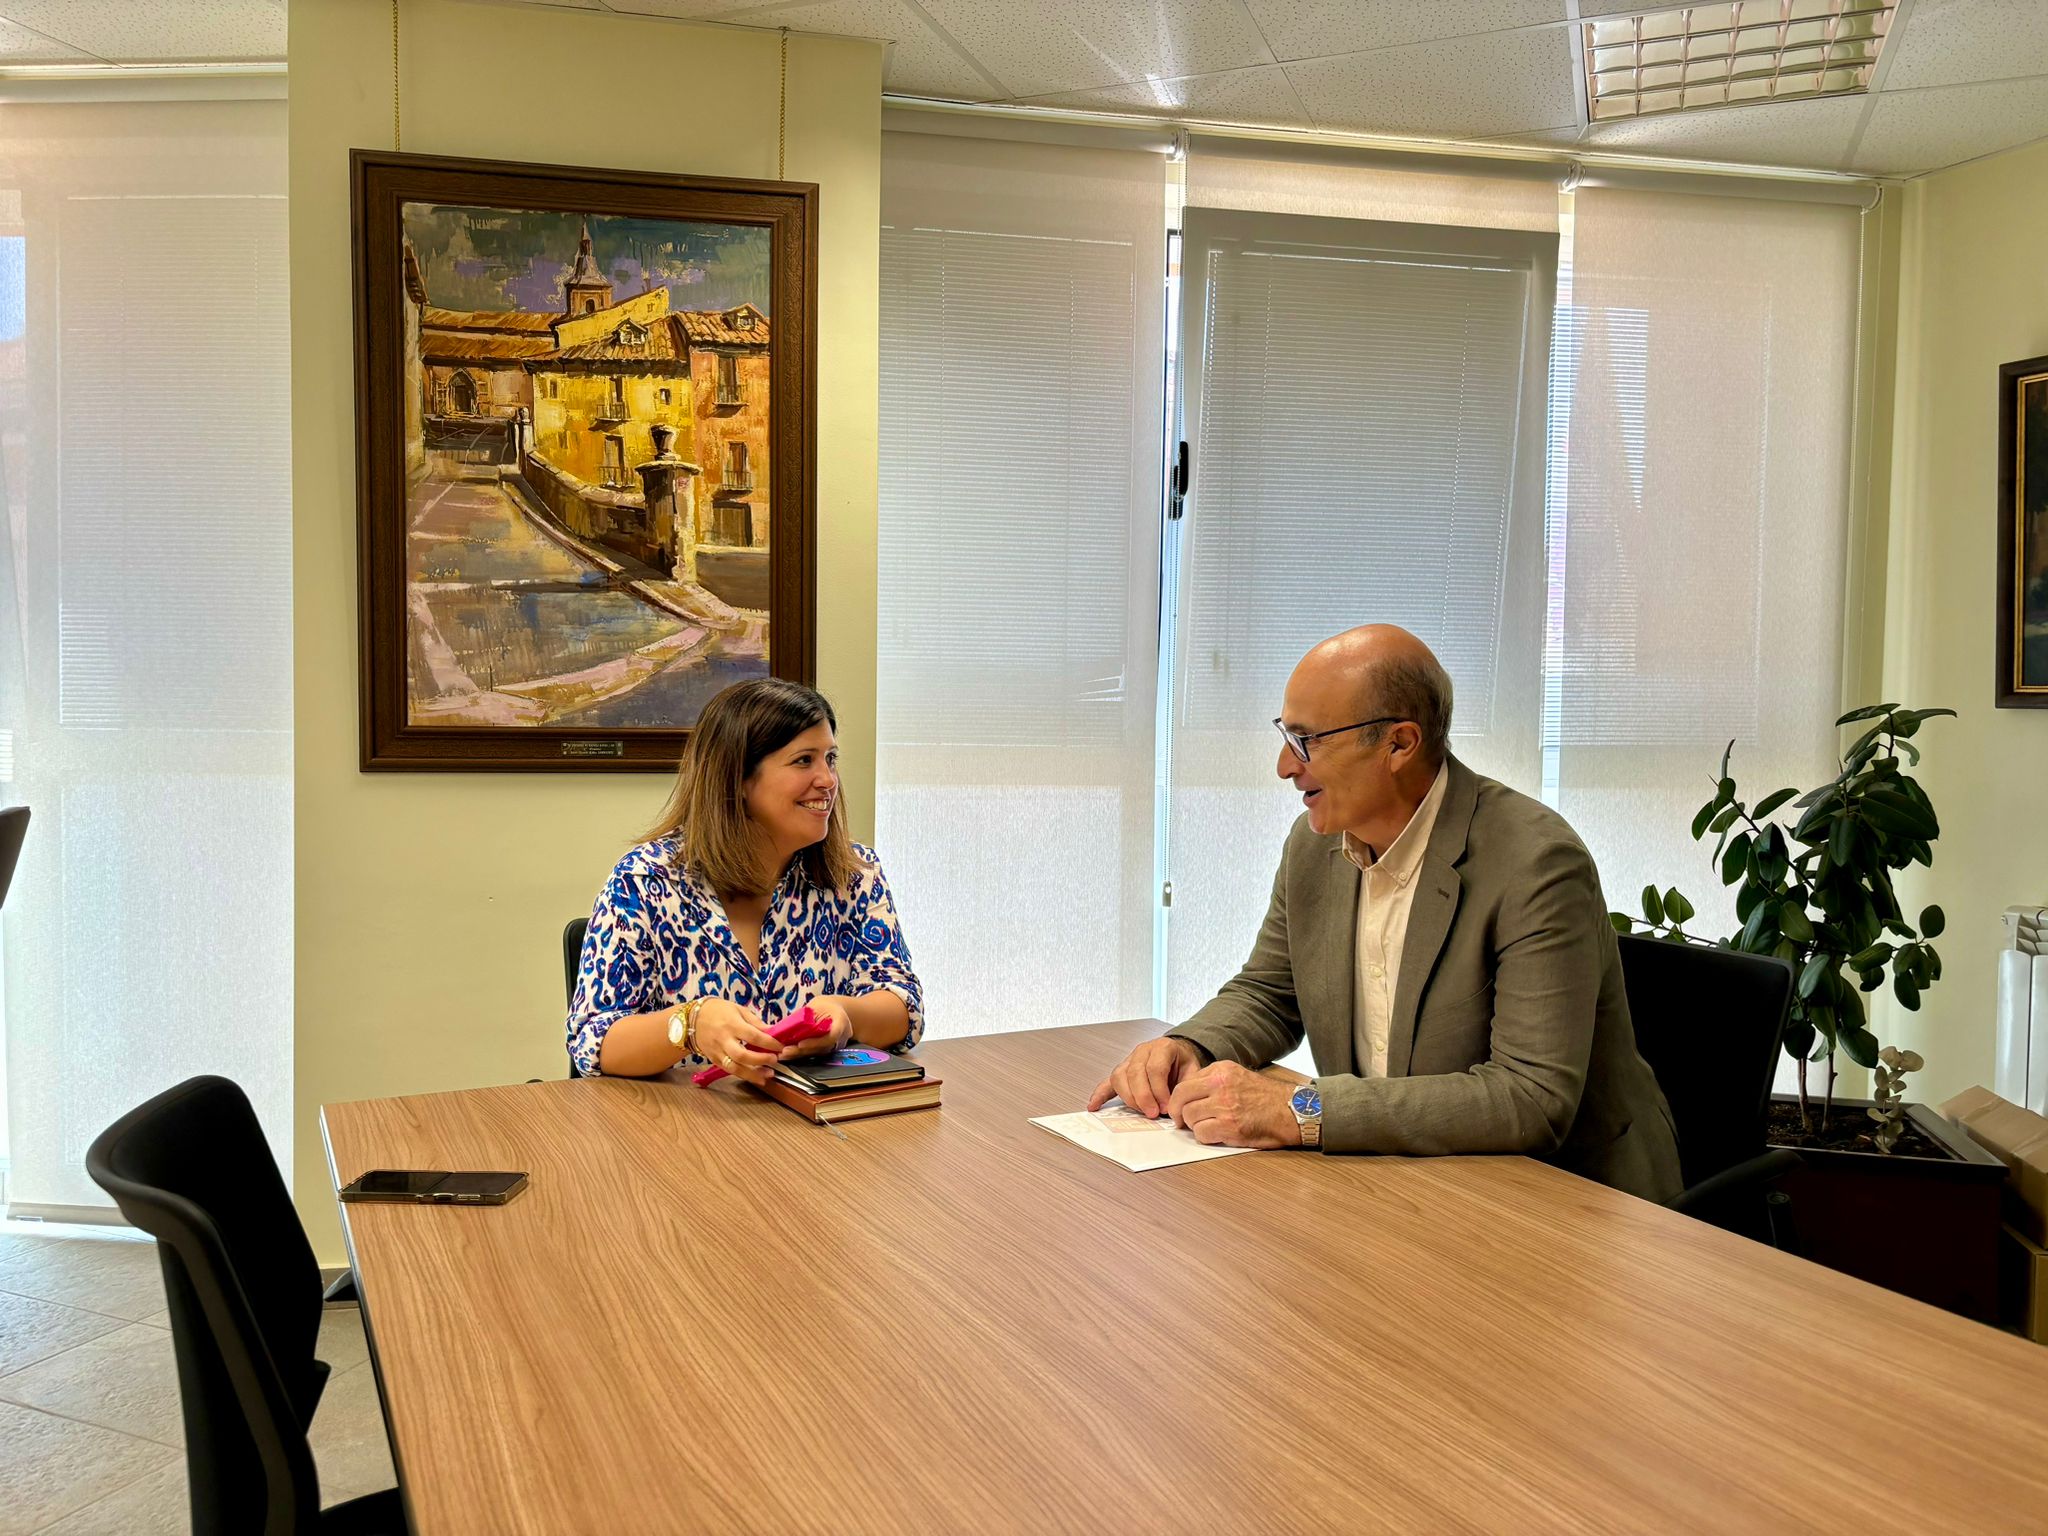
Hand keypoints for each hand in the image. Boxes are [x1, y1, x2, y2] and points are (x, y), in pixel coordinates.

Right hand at [693, 998, 779, 1085]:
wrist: (692, 1019)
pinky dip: (743, 1075)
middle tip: (775, 1060)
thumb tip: (773, 1031)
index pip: (753, 1036)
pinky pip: (729, 1070)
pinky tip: (756, 1077)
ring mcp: (717, 1052)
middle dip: (761, 1060)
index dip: (769, 1043)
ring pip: (734, 1068)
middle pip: (742, 1055)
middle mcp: (724, 1040)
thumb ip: (756, 1022)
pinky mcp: (714, 1060)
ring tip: (768, 1075)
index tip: (781, 1047)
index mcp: (732, 1024)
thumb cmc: (718, 1011)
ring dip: (753, 1074)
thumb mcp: (738, 1010)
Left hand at [781, 996, 851, 1059]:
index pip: (831, 1037)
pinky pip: (814, 1053)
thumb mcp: (816, 1006)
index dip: (815, 1042)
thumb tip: (786, 1027)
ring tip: (783, 1053)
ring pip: (817, 1053)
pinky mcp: (827, 1050)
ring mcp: (835, 1046)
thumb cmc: (824, 1006)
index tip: (800, 1044)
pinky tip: (787, 1054)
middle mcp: (841, 1037)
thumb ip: (805, 1017)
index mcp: (841, 1022)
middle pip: (822, 1048)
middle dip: (802, 1051)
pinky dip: (800, 1053)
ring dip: (799, 1054)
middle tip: (785, 1051)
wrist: (835, 1010)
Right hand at [1086, 1037, 1203, 1117]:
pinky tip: (1094, 1106)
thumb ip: (1187, 1087)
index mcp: (1162, 1047)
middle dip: (1144, 1097)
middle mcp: (1143, 1051)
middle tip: (1153, 1113)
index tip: (1166, 1107)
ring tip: (1141, 1112)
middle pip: (1135, 1073)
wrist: (1178, 1056)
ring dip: (1129, 1098)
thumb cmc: (1184, 1064)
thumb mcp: (1193, 1071)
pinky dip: (1100, 1095)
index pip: (1155, 1068)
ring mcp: (1129, 1060)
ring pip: (1119, 1077)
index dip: (1159, 1090)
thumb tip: (1177, 1107)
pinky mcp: (1121, 1072)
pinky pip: (1107, 1082)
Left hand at [1167, 1062, 1302, 1148]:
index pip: (1185, 1083)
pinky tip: (1216, 1135)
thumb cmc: (1266, 1097)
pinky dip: (1205, 1137)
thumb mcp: (1238, 1076)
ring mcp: (1224, 1106)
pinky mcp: (1229, 1126)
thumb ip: (1214, 1081)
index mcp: (1221, 1070)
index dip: (1178, 1099)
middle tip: (1181, 1121)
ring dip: (1194, 1126)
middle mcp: (1220, 1084)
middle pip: (1181, 1098)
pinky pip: (1201, 1134)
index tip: (1180, 1107)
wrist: (1292, 1111)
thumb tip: (1189, 1094)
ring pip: (1189, 1117)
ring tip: (1207, 1127)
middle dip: (1178, 1112)